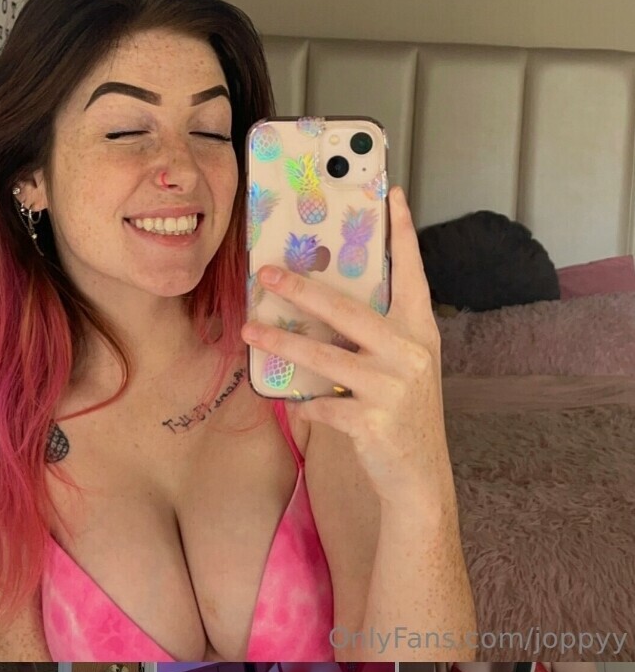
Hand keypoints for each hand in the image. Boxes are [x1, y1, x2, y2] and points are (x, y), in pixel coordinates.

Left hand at [241, 188, 450, 503]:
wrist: (419, 477)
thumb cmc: (403, 414)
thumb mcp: (402, 367)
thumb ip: (374, 336)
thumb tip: (321, 306)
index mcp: (420, 332)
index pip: (411, 273)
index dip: (402, 233)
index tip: (391, 193)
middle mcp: (411, 354)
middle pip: (348, 311)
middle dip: (303, 289)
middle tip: (268, 272)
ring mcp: (393, 389)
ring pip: (325, 357)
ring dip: (282, 343)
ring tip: (250, 328)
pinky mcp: (372, 423)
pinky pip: (322, 405)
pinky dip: (302, 403)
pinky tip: (290, 403)